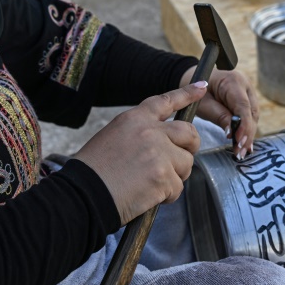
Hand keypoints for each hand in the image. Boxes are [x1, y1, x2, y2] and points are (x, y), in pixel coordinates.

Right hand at [73, 82, 205, 223]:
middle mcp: (150, 131)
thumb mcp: (112, 138)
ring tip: (150, 184)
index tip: (202, 88)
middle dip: (190, 148)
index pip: (166, 101)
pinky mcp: (164, 177)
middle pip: (189, 133)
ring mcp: (159, 153)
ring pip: (186, 163)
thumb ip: (140, 135)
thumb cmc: (93, 171)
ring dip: (174, 177)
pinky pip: (177, 188)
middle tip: (179, 161)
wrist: (83, 195)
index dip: (186, 94)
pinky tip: (147, 196)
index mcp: (135, 118)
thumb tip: (162, 146)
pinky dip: (166, 196)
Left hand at [179, 67, 258, 159]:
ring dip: (248, 135)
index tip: (239, 140)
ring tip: (241, 152)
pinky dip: (246, 130)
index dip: (243, 125)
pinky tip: (244, 144)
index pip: (243, 105)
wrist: (195, 81)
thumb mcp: (203, 104)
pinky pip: (249, 116)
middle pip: (251, 112)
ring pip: (253, 116)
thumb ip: (219, 116)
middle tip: (240, 152)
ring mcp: (248, 92)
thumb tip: (232, 133)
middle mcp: (245, 85)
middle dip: (247, 134)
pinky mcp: (247, 100)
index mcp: (233, 81)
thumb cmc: (196, 91)